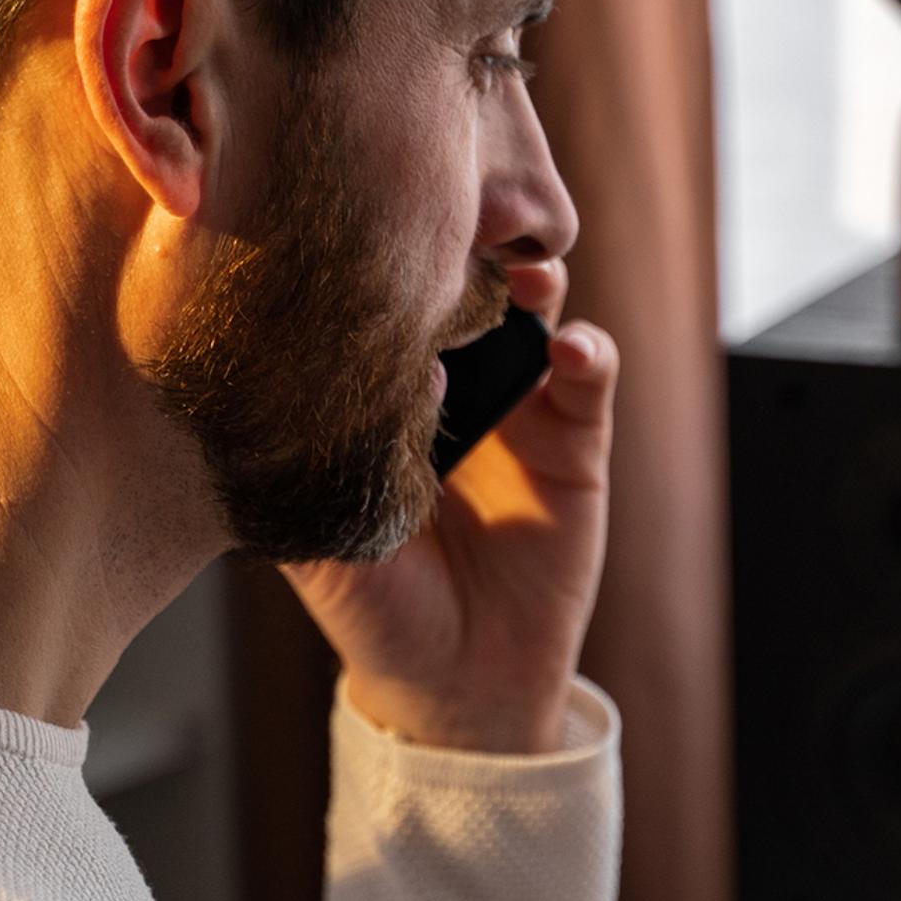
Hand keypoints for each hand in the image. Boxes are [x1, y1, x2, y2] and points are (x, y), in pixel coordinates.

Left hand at [281, 257, 612, 753]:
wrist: (458, 684)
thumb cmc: (378, 611)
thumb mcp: (317, 540)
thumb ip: (312, 469)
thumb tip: (320, 385)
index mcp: (381, 394)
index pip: (383, 303)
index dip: (378, 257)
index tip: (365, 220)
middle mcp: (451, 384)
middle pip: (460, 286)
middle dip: (462, 244)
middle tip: (455, 216)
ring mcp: (517, 406)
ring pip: (529, 313)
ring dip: (529, 281)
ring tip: (523, 275)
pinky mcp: (574, 442)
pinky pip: (588, 381)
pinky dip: (587, 352)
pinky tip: (569, 347)